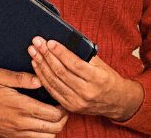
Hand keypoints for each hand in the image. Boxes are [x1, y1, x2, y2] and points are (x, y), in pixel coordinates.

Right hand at [0, 69, 68, 137]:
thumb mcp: (0, 76)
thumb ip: (22, 78)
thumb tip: (40, 79)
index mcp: (21, 107)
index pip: (53, 113)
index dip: (63, 106)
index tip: (62, 97)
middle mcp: (21, 123)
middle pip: (54, 128)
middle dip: (63, 117)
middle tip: (62, 105)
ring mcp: (16, 133)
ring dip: (54, 127)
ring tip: (52, 114)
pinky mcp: (10, 137)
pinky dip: (42, 133)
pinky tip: (39, 121)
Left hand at [28, 37, 143, 121]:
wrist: (117, 102)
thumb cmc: (108, 79)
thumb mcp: (102, 65)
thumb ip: (85, 55)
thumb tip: (65, 42)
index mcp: (98, 79)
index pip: (75, 64)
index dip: (61, 52)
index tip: (50, 42)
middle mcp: (87, 92)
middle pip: (61, 72)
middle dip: (47, 55)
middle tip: (37, 43)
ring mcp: (77, 102)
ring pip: (54, 81)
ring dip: (41, 65)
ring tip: (33, 52)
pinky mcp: (70, 107)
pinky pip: (52, 91)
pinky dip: (43, 77)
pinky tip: (37, 66)